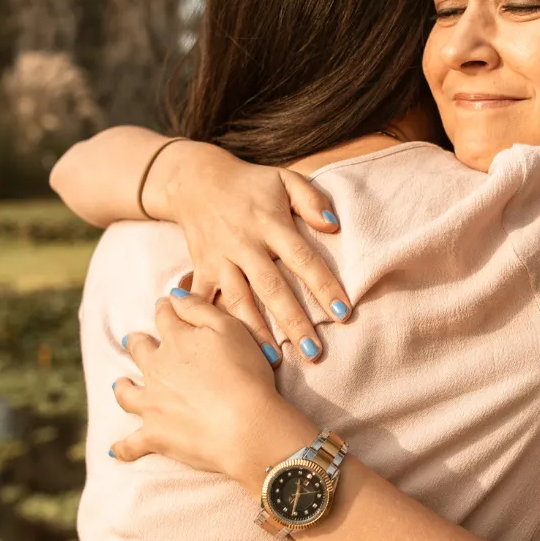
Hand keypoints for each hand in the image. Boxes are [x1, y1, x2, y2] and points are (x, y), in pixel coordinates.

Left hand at [112, 293, 317, 488]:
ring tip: (120, 384)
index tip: (166, 305)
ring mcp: (151, 404)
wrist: (246, 426)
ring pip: (127, 393)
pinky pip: (131, 444)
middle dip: (138, 343)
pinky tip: (115, 450)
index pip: (165, 316)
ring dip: (123, 387)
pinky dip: (123, 448)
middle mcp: (156, 369)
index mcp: (176, 340)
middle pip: (139, 350)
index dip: (166, 308)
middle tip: (135, 341)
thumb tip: (173, 295)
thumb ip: (199, 308)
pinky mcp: (154, 436)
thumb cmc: (246, 375)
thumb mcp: (231, 329)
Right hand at [146, 140, 351, 359]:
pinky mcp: (200, 269)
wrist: (196, 180)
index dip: (323, 286)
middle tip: (314, 351)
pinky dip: (213, 324)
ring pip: (238, 301)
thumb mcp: (285, 180)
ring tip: (275, 360)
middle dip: (293, 321)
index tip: (343, 313)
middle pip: (272, 288)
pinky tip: (226, 347)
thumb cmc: (252, 184)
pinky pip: (205, 301)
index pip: (302, 258)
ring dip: (256, 332)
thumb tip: (334, 225)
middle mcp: (243, 244)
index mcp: (270, 223)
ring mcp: (219, 259)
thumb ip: (311, 199)